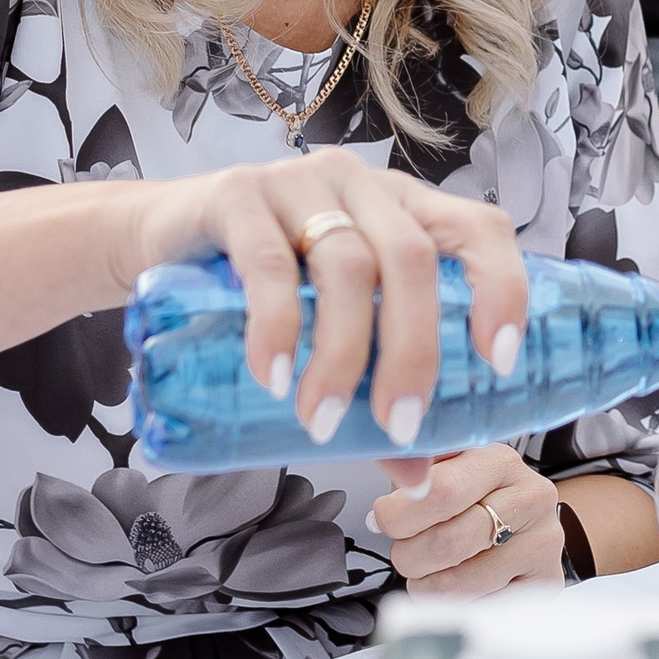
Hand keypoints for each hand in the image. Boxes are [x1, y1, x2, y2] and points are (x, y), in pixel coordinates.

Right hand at [118, 155, 527, 438]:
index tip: (500, 363)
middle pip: (412, 259)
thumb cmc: (262, 286)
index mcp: (402, 208)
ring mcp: (298, 182)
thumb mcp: (327, 329)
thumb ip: (374, 393)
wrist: (157, 241)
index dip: (502, 288)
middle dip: (413, 351)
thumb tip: (419, 476)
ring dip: (342, 354)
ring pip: (346, 263)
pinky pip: (267, 262)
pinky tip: (272, 376)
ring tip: (322, 421)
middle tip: (398, 427)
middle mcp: (359, 185)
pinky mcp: (237, 194)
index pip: (477, 228)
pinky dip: (277, 326)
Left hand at [372, 443, 565, 591]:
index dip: (399, 514)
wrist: (523, 520)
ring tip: (431, 570)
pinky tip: (458, 585)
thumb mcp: (443, 470)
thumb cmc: (473, 497)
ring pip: (459, 584)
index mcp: (500, 461)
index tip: (384, 519)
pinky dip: (455, 605)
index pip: (441, 491)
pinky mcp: (545, 582)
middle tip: (405, 551)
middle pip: (448, 543)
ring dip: (427, 585)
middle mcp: (530, 498)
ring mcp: (543, 543)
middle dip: (409, 555)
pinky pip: (480, 609)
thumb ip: (412, 474)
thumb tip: (380, 505)